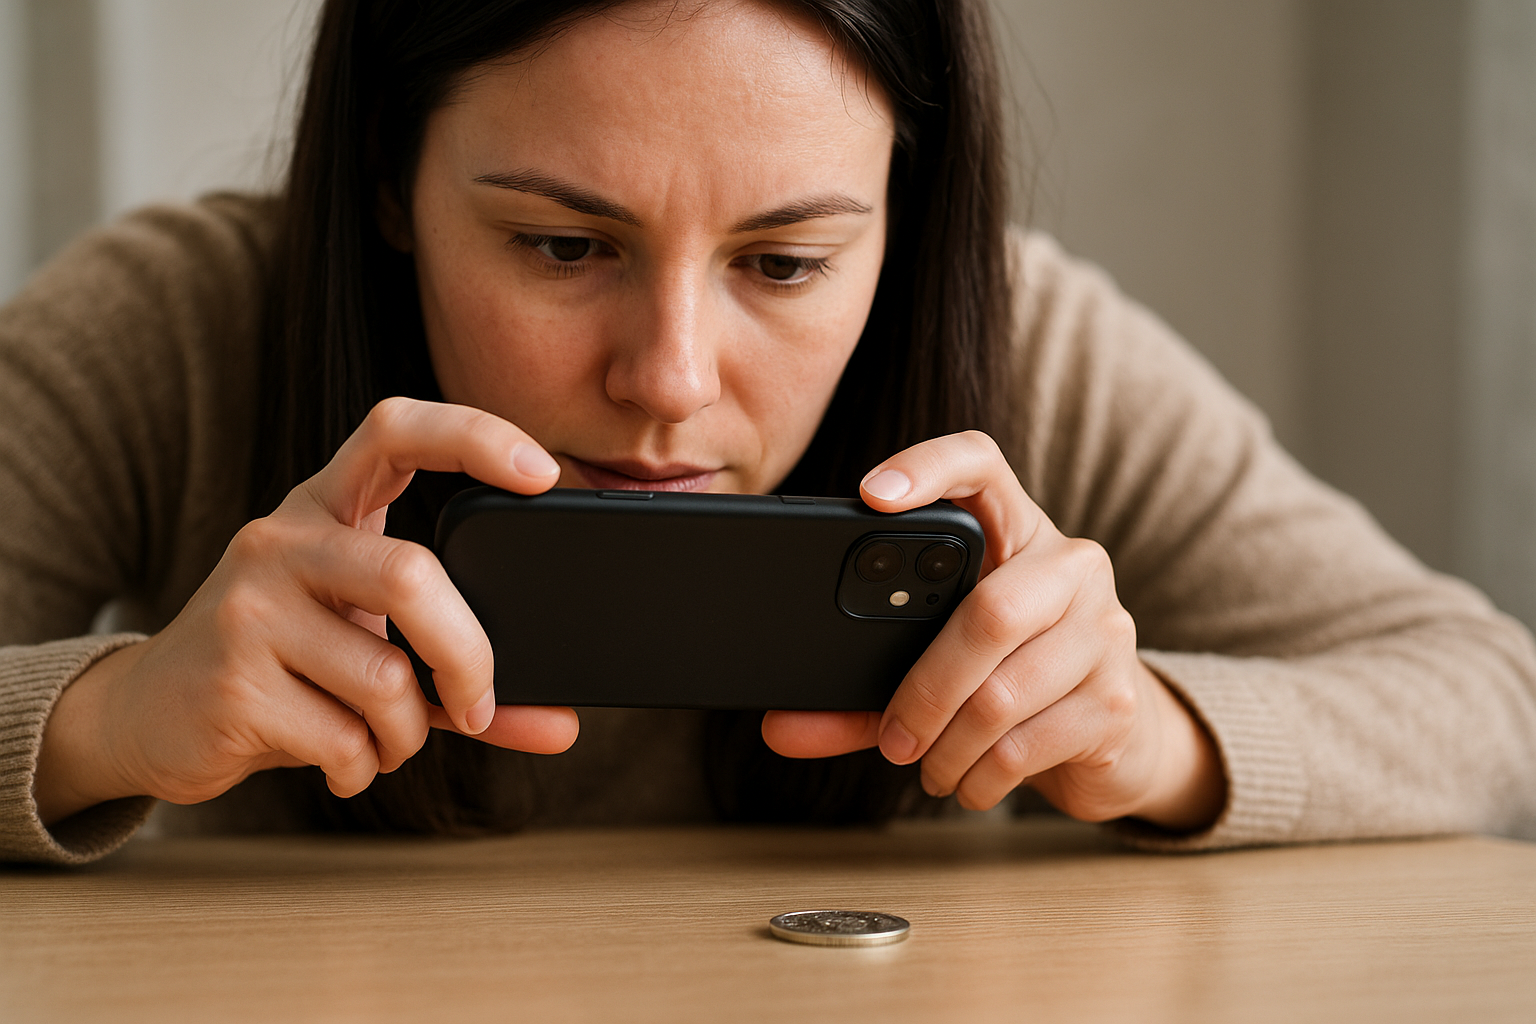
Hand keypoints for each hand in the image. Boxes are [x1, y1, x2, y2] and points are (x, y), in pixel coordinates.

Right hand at [34, 398, 578, 823]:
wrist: (149, 716)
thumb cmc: (284, 666)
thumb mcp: (368, 643)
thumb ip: (461, 673)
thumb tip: (561, 725)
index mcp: (326, 508)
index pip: (395, 431)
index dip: (475, 436)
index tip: (543, 474)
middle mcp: (282, 539)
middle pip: (412, 574)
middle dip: (468, 657)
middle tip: (475, 704)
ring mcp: (248, 606)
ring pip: (384, 677)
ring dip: (405, 734)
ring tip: (381, 738)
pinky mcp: (230, 681)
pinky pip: (342, 737)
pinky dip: (361, 766)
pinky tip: (339, 759)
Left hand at [762, 431, 1224, 830]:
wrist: (1114, 736)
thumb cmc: (1006, 683)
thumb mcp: (934, 671)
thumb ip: (859, 693)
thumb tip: (779, 729)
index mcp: (1016, 533)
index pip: (979, 465)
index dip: (928, 467)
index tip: (872, 495)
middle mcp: (1071, 566)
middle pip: (989, 612)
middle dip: (926, 689)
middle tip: (894, 738)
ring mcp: (1106, 629)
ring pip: (1006, 692)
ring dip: (949, 747)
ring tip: (925, 768)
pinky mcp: (1118, 698)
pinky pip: (1033, 742)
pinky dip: (984, 776)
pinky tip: (968, 784)